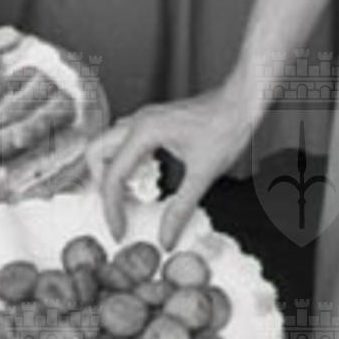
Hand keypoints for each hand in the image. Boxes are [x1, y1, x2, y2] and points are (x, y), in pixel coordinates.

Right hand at [97, 85, 255, 248]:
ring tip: (130, 197)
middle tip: (116, 210)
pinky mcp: (154, 122)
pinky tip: (145, 179)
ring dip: (112, 172)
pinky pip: (126, 142)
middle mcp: (139, 121)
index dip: (112, 209)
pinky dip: (127, 163)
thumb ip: (181, 209)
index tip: (119, 230)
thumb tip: (166, 237)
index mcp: (144, 132)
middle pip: (96, 153)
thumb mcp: (203, 174)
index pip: (113, 176)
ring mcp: (145, 119)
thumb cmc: (226, 126)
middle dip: (100, 184)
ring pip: (109, 145)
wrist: (241, 101)